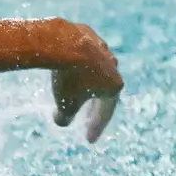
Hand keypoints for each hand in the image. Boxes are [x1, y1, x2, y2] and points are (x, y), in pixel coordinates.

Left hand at [50, 21, 121, 142]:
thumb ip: (65, 117)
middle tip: (86, 120)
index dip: (96, 127)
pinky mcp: (87, 35)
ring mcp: (102, 50)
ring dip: (86, 83)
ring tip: (77, 92)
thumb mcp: (64, 104)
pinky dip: (75, 63)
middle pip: (104, 92)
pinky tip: (66, 67)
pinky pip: (81, 54)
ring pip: (94, 71)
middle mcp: (113, 68)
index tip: (89, 140)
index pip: (106, 112)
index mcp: (114, 86)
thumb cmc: (67, 78)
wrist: (63, 43)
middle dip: (94, 108)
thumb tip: (61, 121)